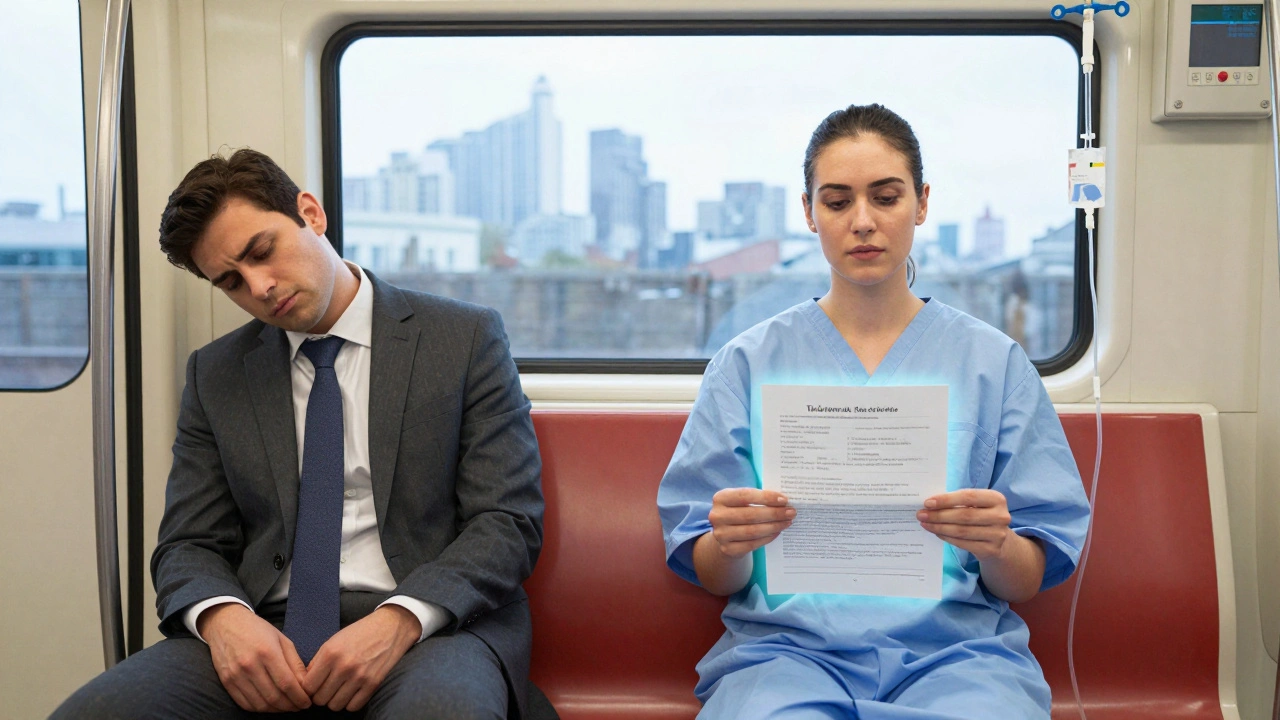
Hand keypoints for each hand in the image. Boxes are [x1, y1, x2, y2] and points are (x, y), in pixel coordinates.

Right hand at [200, 602, 310, 712]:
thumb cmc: (258, 630)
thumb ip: (294, 662)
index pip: (286, 683)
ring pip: (260, 704)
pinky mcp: (226, 682)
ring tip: (286, 707)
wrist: (226, 624)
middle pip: (274, 696)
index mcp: (267, 652)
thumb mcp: (282, 639)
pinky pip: (245, 703)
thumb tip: (306, 684)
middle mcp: (250, 665)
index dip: (299, 697)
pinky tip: (270, 705)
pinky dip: (260, 708)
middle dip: (290, 706)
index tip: (307, 702)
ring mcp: (236, 675)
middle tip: (299, 706)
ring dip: (276, 710)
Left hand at [302, 604, 420, 711]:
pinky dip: (350, 702)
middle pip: (320, 699)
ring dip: (335, 700)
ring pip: (335, 705)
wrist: (391, 627)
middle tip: (327, 688)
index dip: (308, 688)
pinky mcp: (373, 683)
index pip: (308, 686)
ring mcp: (359, 676)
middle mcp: (343, 666)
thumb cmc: (360, 632)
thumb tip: (306, 682)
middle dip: (321, 695)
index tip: (314, 686)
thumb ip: (318, 661)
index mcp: (330, 653)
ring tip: (340, 690)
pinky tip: (352, 692)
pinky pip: (353, 706)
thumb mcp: (334, 640)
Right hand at [707, 488, 794, 557]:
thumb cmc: (739, 511)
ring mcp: (721, 534)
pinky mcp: (727, 549)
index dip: (766, 497)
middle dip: (774, 513)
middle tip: (791, 512)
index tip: (784, 499)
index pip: (745, 495)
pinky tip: (777, 532)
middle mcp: (717, 516)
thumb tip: (783, 501)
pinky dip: (767, 538)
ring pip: (752, 531)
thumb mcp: (742, 501)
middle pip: (750, 515)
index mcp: (720, 498)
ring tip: (787, 522)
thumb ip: (758, 498)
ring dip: (774, 526)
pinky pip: (752, 544)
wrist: (725, 534)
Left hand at [916, 488, 1013, 561]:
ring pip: (961, 531)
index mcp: (997, 499)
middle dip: (939, 515)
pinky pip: (963, 543)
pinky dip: (947, 537)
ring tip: (925, 524)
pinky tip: (937, 532)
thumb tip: (930, 504)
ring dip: (939, 527)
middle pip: (964, 515)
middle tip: (921, 515)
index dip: (946, 500)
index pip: (968, 496)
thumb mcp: (977, 504)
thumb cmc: (982, 515)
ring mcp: (997, 535)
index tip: (927, 503)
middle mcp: (1000, 516)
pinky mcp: (991, 550)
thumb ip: (958, 501)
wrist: (1000, 540)